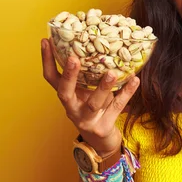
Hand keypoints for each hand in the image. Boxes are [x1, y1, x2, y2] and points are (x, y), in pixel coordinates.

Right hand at [40, 38, 139, 155]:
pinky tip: (135, 80)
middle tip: (74, 58)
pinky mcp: (103, 127)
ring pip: (93, 103)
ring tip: (112, 72)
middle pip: (64, 92)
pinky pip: (117, 107)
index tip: (46, 40)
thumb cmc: (95, 109)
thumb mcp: (87, 91)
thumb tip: (100, 41)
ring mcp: (87, 120)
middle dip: (69, 75)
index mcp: (67, 96)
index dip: (47, 60)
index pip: (51, 78)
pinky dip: (127, 93)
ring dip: (103, 87)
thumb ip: (89, 74)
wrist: (102, 141)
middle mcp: (72, 108)